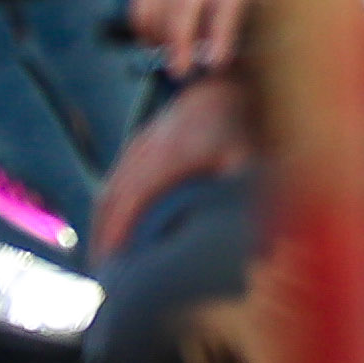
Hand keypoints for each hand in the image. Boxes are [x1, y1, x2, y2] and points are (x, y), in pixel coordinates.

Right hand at [88, 70, 258, 255]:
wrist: (220, 86)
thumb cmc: (235, 125)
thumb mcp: (245, 155)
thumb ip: (245, 194)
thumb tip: (261, 242)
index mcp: (167, 155)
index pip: (133, 196)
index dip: (119, 228)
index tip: (111, 258)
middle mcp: (145, 150)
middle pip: (112, 198)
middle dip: (104, 236)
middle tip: (104, 276)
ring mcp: (137, 145)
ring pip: (109, 190)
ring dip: (102, 225)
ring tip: (104, 261)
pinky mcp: (137, 145)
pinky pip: (114, 180)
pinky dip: (109, 208)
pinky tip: (110, 229)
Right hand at [127, 0, 267, 79]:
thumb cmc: (243, 21)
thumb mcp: (255, 31)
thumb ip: (248, 49)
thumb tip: (232, 72)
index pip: (229, 0)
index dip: (221, 32)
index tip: (215, 64)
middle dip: (180, 38)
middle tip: (180, 72)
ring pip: (158, 8)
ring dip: (163, 40)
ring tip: (178, 56)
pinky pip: (140, 10)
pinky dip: (147, 32)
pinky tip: (164, 41)